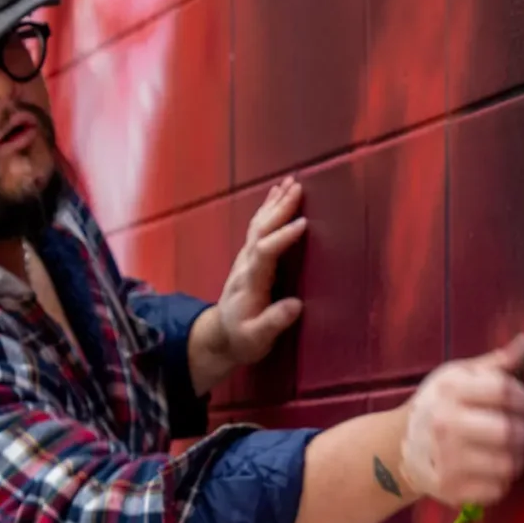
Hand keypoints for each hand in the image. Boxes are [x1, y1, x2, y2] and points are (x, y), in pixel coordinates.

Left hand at [191, 178, 306, 390]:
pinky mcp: (249, 258)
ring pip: (259, 225)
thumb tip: (296, 305)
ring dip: (274, 203)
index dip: (283, 237)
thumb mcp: (256, 339)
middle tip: (298, 187)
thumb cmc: (241, 339)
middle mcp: (246, 265)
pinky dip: (269, 210)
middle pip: (261, 230)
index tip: (303, 224)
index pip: (265, 253)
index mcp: (251, 282)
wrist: (220, 337)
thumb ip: (273, 322)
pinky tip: (277, 197)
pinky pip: (259, 228)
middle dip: (279, 209)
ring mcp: (246, 259)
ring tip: (290, 182)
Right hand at [399, 336, 523, 507]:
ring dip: (516, 458)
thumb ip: (496, 363)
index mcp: (450, 391)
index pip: (504, 391)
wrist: (398, 446)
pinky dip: (501, 480)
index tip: (521, 403)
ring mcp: (447, 460)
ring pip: (508, 464)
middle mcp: (446, 425)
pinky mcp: (451, 489)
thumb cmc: (438, 405)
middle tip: (518, 431)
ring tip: (507, 451)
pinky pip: (498, 489)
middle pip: (508, 431)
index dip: (523, 397)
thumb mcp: (459, 376)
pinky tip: (490, 469)